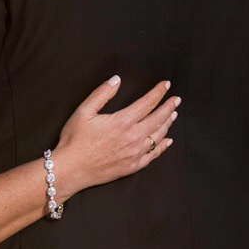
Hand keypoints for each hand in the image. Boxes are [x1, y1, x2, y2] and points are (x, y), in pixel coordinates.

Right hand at [48, 77, 178, 201]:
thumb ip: (102, 94)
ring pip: (159, 136)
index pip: (147, 103)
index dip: (158, 92)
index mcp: (122, 121)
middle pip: (158, 119)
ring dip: (167, 123)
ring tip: (173, 115)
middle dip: (169, 107)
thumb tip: (116, 80)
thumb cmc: (74, 140)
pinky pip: (154, 155)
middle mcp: (133, 137)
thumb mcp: (83, 112)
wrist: (71, 169)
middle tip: (176, 99)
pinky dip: (163, 146)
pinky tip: (168, 140)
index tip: (166, 85)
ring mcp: (135, 153)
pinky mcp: (133, 166)